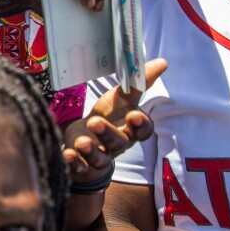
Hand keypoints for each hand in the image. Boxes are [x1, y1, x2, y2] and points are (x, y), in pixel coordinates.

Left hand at [63, 59, 167, 184]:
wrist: (87, 142)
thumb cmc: (109, 117)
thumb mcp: (120, 99)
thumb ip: (137, 84)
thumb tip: (162, 62)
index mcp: (129, 129)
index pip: (142, 131)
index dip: (141, 125)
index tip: (134, 115)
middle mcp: (117, 146)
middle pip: (119, 143)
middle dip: (109, 133)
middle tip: (95, 122)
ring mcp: (100, 158)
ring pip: (99, 158)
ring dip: (90, 151)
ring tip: (81, 142)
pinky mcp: (82, 166)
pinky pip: (79, 168)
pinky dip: (74, 163)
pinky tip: (67, 155)